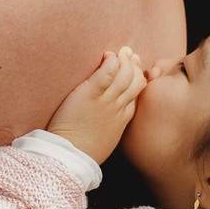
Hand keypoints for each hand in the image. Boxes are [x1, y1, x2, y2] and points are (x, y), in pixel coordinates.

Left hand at [46, 46, 145, 163]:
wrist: (71, 157)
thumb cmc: (83, 151)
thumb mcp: (105, 140)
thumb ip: (109, 126)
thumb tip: (107, 121)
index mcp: (122, 119)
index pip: (137, 93)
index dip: (138, 77)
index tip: (134, 67)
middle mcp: (118, 108)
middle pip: (135, 81)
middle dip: (135, 65)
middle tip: (129, 54)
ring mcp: (105, 101)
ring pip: (125, 75)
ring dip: (125, 59)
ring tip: (120, 51)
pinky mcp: (90, 95)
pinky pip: (106, 74)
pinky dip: (111, 62)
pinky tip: (108, 56)